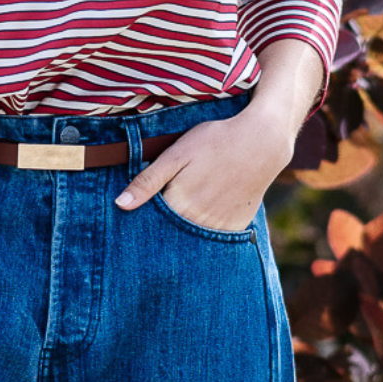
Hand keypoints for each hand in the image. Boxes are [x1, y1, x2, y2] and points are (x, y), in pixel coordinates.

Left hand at [113, 102, 292, 230]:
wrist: (261, 142)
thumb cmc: (214, 141)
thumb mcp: (176, 154)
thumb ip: (148, 181)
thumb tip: (120, 204)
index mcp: (179, 204)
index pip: (151, 224)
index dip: (144, 218)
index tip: (139, 215)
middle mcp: (198, 221)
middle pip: (171, 234)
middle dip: (163, 229)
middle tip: (165, 212)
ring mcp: (220, 227)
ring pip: (193, 240)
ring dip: (185, 233)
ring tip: (188, 208)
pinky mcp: (237, 225)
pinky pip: (216, 238)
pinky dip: (207, 232)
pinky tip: (205, 214)